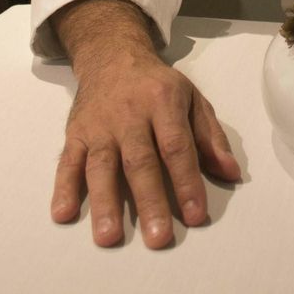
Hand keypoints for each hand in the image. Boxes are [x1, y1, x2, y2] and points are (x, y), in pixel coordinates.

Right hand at [50, 0, 240, 248]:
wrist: (111, 56)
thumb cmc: (157, 85)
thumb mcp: (192, 99)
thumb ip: (210, 137)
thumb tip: (230, 173)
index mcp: (163, 102)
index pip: (176, 146)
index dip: (186, 181)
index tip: (194, 215)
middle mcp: (129, 115)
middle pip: (139, 161)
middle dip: (149, 201)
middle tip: (158, 237)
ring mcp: (99, 125)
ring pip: (102, 165)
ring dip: (105, 202)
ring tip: (108, 236)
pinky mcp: (75, 133)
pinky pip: (68, 161)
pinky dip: (63, 187)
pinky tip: (62, 213)